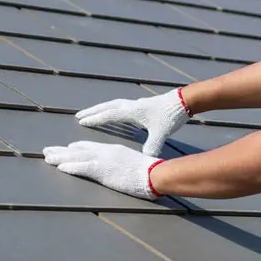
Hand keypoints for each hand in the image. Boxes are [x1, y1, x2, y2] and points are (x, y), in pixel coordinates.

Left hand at [43, 141, 165, 199]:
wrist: (154, 174)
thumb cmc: (149, 173)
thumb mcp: (133, 166)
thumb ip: (123, 166)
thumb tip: (119, 171)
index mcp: (113, 151)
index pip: (90, 147)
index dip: (75, 148)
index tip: (65, 148)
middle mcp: (105, 152)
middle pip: (78, 150)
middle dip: (61, 151)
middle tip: (47, 151)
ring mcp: (103, 160)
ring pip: (76, 157)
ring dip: (60, 158)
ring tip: (46, 157)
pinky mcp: (103, 170)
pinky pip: (82, 168)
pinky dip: (70, 167)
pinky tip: (60, 167)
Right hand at [75, 88, 190, 156]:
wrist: (182, 101)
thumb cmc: (170, 117)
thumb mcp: (161, 133)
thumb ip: (152, 145)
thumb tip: (146, 159)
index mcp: (133, 112)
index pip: (109, 114)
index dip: (95, 119)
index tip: (81, 122)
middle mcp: (131, 106)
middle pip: (107, 107)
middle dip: (92, 112)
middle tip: (78, 116)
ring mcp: (136, 104)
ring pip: (113, 105)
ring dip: (100, 109)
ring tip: (90, 113)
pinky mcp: (141, 104)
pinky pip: (120, 105)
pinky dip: (111, 109)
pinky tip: (111, 114)